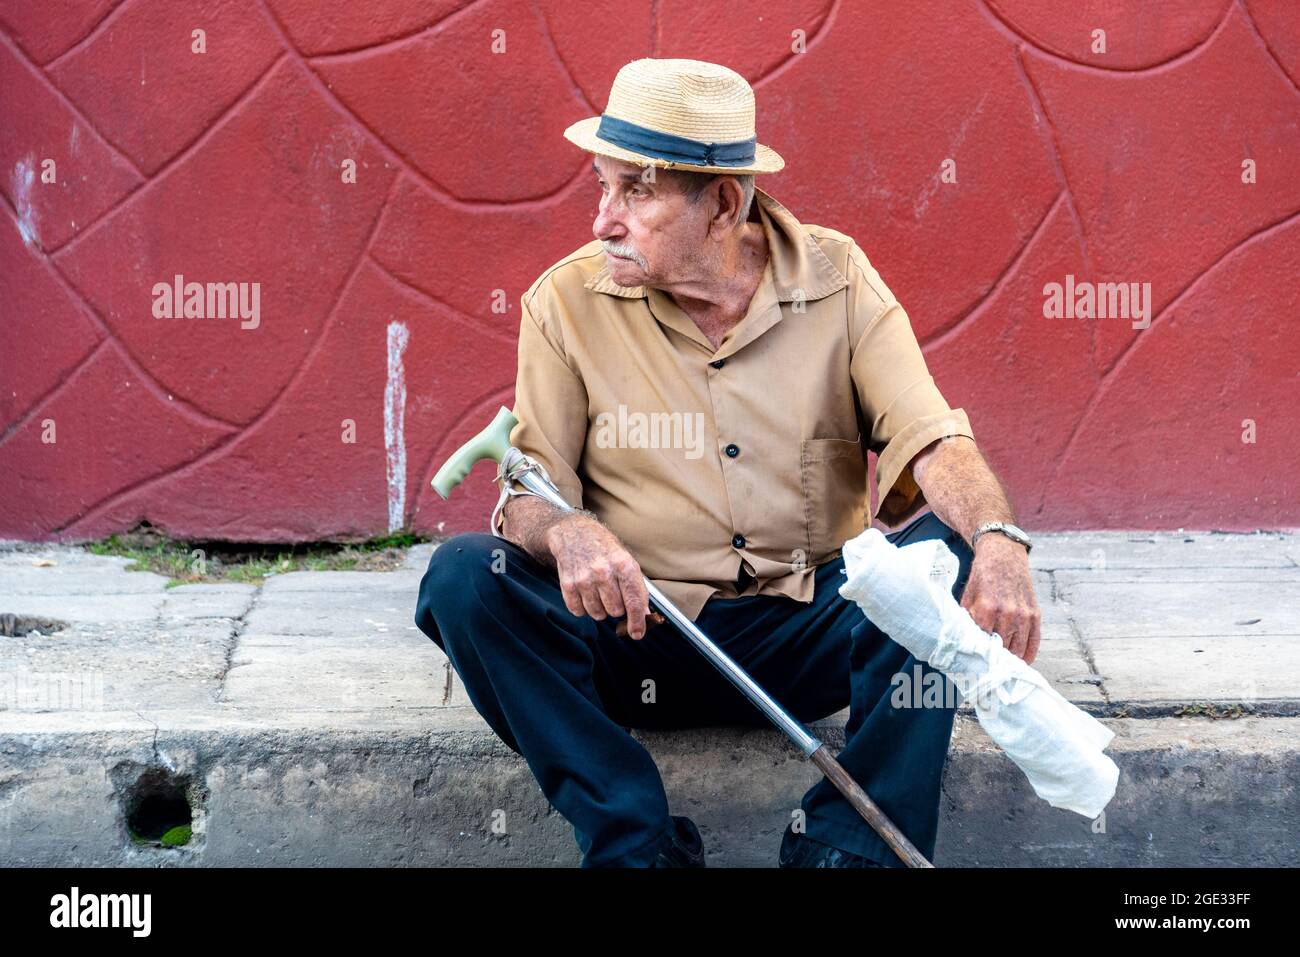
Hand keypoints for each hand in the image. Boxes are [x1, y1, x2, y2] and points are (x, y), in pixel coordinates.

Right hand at [545, 512, 650, 638]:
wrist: (574, 533)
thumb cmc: (603, 547)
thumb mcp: (626, 560)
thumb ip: (636, 588)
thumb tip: (644, 614)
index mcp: (624, 565)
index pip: (634, 602)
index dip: (637, 622)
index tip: (637, 633)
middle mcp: (604, 572)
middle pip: (615, 611)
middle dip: (616, 608)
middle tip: (612, 593)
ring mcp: (584, 579)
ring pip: (597, 614)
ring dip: (599, 608)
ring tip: (597, 590)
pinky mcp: (568, 584)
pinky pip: (579, 611)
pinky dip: (583, 607)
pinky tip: (585, 592)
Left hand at [960, 534, 1040, 663]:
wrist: (1004, 556)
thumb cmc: (983, 577)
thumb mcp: (968, 595)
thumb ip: (966, 618)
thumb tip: (963, 640)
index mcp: (986, 609)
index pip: (982, 643)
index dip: (978, 654)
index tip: (974, 664)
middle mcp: (1007, 613)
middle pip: (1001, 649)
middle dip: (994, 659)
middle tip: (987, 668)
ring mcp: (1023, 615)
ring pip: (1017, 649)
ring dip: (1010, 659)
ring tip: (1002, 667)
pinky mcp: (1035, 614)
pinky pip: (1034, 641)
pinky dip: (1028, 654)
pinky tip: (1022, 662)